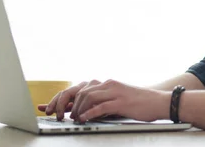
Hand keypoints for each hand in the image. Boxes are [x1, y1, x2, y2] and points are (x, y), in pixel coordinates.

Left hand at [38, 79, 171, 122]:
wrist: (159, 101)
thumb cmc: (137, 104)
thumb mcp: (115, 101)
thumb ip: (99, 103)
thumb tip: (79, 112)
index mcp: (106, 84)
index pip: (78, 88)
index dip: (60, 98)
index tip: (45, 107)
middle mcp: (108, 84)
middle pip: (79, 90)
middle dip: (64, 103)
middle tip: (56, 116)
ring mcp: (115, 91)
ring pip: (88, 96)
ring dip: (77, 109)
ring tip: (74, 120)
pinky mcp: (121, 101)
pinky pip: (101, 105)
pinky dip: (90, 113)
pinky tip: (84, 119)